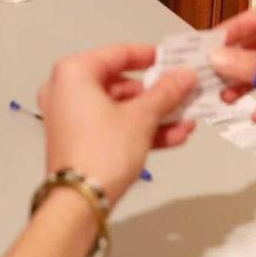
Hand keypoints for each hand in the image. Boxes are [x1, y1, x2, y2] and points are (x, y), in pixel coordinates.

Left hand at [36, 44, 198, 205]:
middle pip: (121, 84)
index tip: (175, 59)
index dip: (150, 56)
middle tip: (185, 92)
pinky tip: (175, 136)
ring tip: (188, 118)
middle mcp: (67, 90)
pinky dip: (140, 130)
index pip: (118, 53)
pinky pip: (114, 127)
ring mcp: (72, 118)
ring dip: (155, 114)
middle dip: (157, 93)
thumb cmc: (104, 149)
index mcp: (74, 73)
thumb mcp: (141, 117)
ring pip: (121, 108)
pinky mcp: (80, 141)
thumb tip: (187, 75)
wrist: (80, 203)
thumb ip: (166, 92)